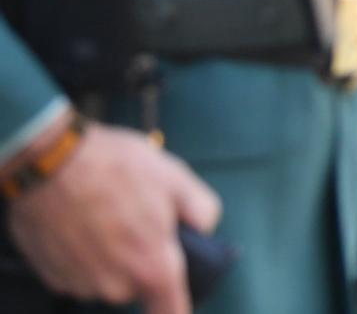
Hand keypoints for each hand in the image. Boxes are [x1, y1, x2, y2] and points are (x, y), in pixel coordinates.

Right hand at [6, 121, 221, 313]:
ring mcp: (80, 285)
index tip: (176, 298)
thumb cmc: (116, 167)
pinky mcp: (52, 277)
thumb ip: (202, 210)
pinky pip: (80, 272)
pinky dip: (83, 253)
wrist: (49, 162)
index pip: (172, 310)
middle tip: (136, 219)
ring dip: (110, 255)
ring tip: (105, 213)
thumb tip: (204, 228)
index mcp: (152, 267)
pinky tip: (81, 220)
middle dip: (141, 258)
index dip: (176, 306)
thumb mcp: (175, 177)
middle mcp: (116, 286)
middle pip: (138, 285)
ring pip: (108, 277)